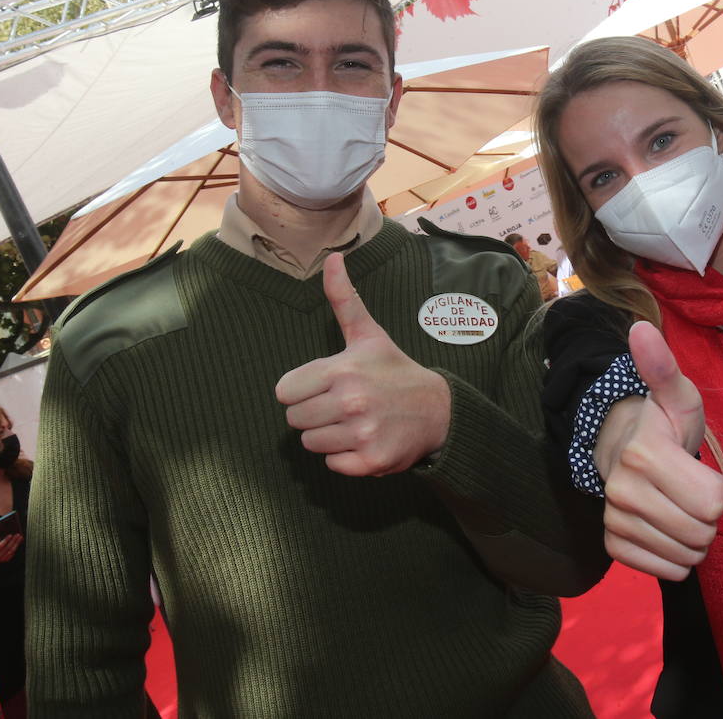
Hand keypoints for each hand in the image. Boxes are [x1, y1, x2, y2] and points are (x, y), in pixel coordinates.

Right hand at [0, 533, 22, 567]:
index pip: (1, 545)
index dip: (6, 540)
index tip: (10, 535)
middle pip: (8, 547)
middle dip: (13, 540)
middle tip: (17, 535)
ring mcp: (3, 558)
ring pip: (12, 550)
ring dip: (17, 544)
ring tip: (20, 538)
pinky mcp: (7, 559)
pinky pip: (13, 553)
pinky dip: (16, 548)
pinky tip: (19, 543)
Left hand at [277, 253, 451, 476]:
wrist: (438, 411)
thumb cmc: (394, 370)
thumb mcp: (368, 334)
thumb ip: (343, 299)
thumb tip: (333, 258)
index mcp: (343, 369)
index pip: (285, 391)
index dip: (302, 389)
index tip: (326, 385)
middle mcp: (351, 401)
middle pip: (295, 419)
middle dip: (313, 413)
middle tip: (342, 405)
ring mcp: (362, 433)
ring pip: (311, 443)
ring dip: (328, 436)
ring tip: (354, 422)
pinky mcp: (371, 462)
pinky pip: (332, 464)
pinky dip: (345, 457)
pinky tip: (365, 440)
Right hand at [595, 321, 722, 581]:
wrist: (621, 450)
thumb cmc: (663, 425)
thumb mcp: (677, 396)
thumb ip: (664, 368)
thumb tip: (640, 329)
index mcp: (644, 454)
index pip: (713, 503)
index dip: (717, 489)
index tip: (698, 468)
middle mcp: (622, 490)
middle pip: (702, 533)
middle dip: (708, 517)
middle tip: (691, 491)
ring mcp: (615, 520)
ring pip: (687, 556)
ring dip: (693, 538)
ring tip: (678, 507)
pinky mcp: (613, 545)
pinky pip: (666, 570)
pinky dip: (674, 556)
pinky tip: (664, 528)